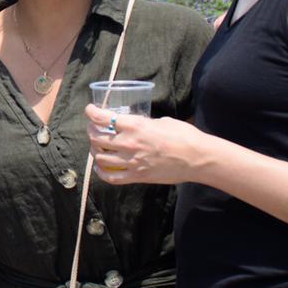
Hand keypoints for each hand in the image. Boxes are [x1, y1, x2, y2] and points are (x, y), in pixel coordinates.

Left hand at [84, 105, 204, 185]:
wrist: (197, 158)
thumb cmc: (184, 136)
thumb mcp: (161, 121)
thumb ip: (144, 123)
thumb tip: (136, 124)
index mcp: (135, 126)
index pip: (103, 118)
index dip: (92, 113)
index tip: (90, 110)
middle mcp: (129, 144)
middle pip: (97, 138)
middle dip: (91, 132)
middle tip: (93, 129)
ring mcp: (132, 162)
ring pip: (100, 158)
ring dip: (95, 151)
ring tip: (97, 147)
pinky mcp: (137, 176)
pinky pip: (111, 177)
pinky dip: (102, 172)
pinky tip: (101, 167)